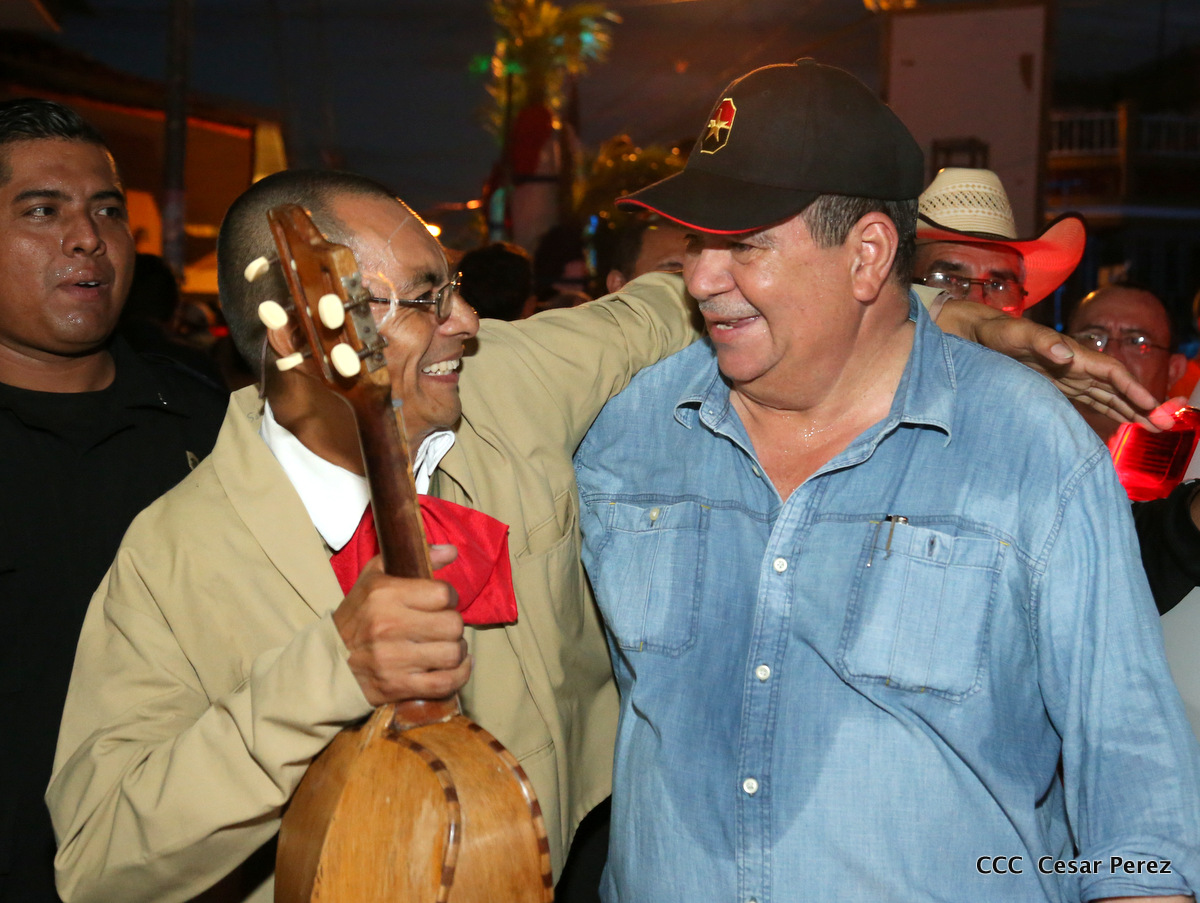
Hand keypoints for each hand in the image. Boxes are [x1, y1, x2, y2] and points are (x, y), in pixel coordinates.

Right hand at [332, 545, 469, 705]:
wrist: (327, 661)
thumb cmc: (357, 615)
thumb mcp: (375, 577)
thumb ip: (412, 557)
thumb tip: (451, 551)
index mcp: (384, 595)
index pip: (443, 594)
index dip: (450, 597)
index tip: (442, 603)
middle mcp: (388, 626)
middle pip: (452, 625)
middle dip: (454, 625)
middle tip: (444, 627)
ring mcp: (392, 659)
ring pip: (452, 654)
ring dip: (457, 650)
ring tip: (448, 646)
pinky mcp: (396, 686)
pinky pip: (444, 683)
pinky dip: (459, 676)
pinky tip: (456, 667)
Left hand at [936, 299, 1173, 430]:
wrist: (975, 334)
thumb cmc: (994, 331)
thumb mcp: (1013, 334)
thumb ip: (1039, 341)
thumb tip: (1065, 353)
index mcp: (1071, 353)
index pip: (1110, 371)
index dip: (1132, 388)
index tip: (1151, 406)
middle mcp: (1075, 364)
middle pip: (1116, 385)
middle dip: (1140, 403)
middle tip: (1164, 425)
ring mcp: (1067, 375)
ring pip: (1106, 394)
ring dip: (1129, 409)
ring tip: (1152, 427)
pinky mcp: (1056, 384)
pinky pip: (1090, 398)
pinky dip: (1109, 409)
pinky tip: (1121, 420)